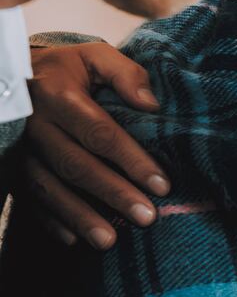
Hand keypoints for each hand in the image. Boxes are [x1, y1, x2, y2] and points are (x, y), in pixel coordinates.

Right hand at [22, 43, 166, 248]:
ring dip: (80, 217)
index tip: (161, 184)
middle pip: (77, 165)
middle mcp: (34, 126)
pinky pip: (28, 198)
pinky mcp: (11, 166)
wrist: (13, 74)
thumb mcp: (94, 56)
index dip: (132, 160)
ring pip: (50, 188)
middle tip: (147, 217)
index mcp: (58, 96)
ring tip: (110, 240)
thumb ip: (125, 73)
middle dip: (114, 194)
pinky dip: (49, 221)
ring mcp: (19, 149)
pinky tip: (72, 240)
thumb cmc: (66, 68)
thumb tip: (152, 104)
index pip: (100, 133)